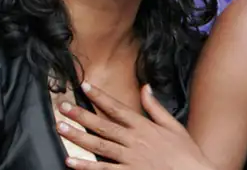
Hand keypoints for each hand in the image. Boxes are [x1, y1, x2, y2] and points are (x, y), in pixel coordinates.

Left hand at [57, 83, 213, 169]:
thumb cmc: (185, 152)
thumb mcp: (173, 125)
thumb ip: (155, 107)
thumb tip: (146, 88)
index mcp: (144, 126)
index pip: (117, 108)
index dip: (100, 97)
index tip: (85, 86)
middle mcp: (134, 140)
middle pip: (103, 125)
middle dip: (81, 115)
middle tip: (63, 106)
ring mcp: (130, 158)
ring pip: (99, 145)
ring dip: (78, 137)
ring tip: (61, 128)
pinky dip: (87, 166)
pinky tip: (72, 162)